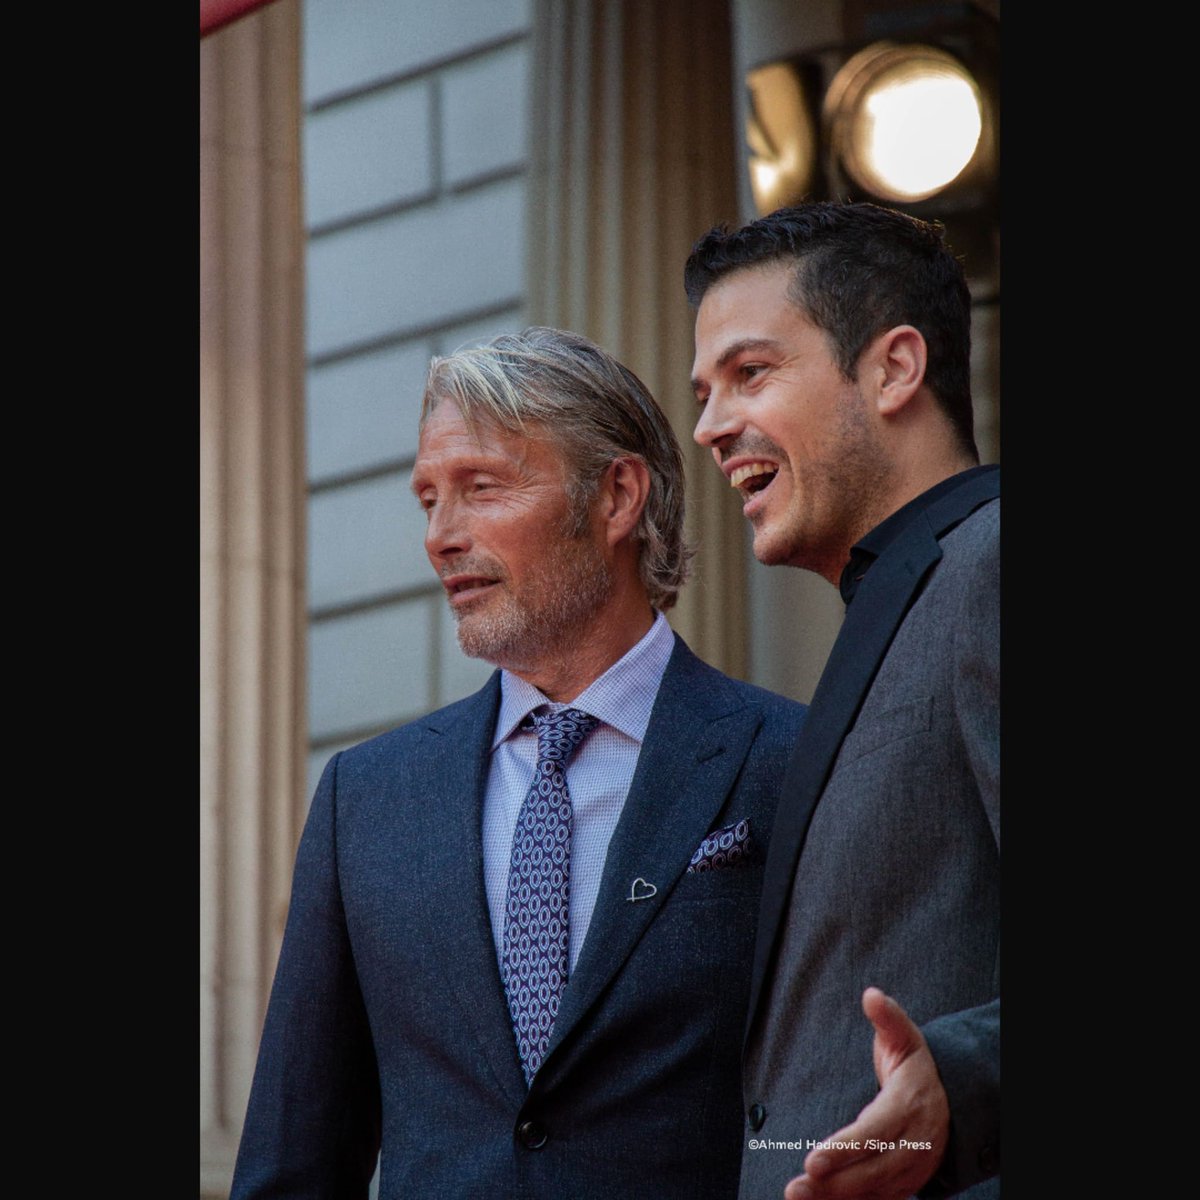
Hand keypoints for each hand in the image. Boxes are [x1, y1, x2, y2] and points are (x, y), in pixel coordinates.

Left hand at [783, 988, 949, 1199]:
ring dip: (835, 1198)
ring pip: (874, 1191)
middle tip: (797, 1185)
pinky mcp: (905, 1184)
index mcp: (910, 1106)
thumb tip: (871, 995)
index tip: (813, 1159)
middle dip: (834, 1182)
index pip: (876, 1131)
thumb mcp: (906, 1037)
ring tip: (798, 1196)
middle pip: (873, 1170)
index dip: (845, 1148)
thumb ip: (888, 1018)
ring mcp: (912, 1168)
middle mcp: (914, 1143)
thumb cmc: (916, 1066)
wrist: (951, 1100)